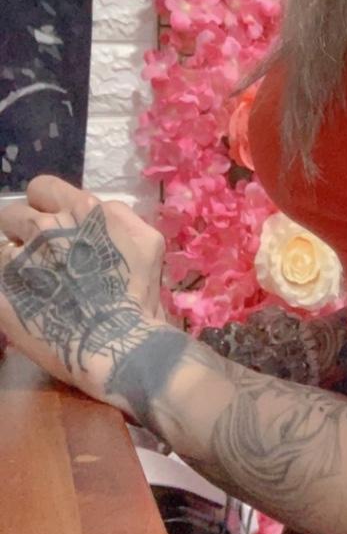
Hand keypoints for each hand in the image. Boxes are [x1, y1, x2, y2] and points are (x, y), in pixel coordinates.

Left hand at [0, 176, 169, 410]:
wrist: (117, 346)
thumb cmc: (138, 298)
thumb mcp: (146, 243)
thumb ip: (117, 218)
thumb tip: (97, 212)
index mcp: (83, 210)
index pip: (42, 188)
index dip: (44, 205)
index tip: (51, 223)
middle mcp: (47, 227)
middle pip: (13, 214)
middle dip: (23, 231)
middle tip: (39, 257)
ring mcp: (21, 260)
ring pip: (1, 249)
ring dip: (14, 262)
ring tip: (34, 285)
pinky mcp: (2, 293)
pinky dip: (8, 290)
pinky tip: (26, 307)